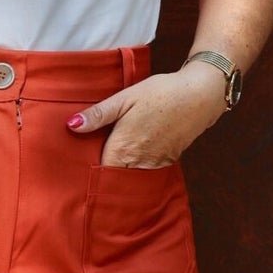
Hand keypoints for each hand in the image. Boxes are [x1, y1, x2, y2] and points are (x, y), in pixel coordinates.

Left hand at [66, 64, 226, 166]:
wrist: (200, 95)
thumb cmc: (160, 93)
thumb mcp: (124, 98)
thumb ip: (98, 115)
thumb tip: (72, 125)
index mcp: (123, 149)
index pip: (98, 172)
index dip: (88, 171)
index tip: (79, 168)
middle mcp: (138, 162)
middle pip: (114, 178)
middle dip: (104, 175)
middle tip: (92, 168)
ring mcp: (155, 164)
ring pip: (131, 177)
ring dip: (121, 174)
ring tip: (111, 165)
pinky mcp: (168, 161)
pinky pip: (146, 172)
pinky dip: (138, 170)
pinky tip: (133, 158)